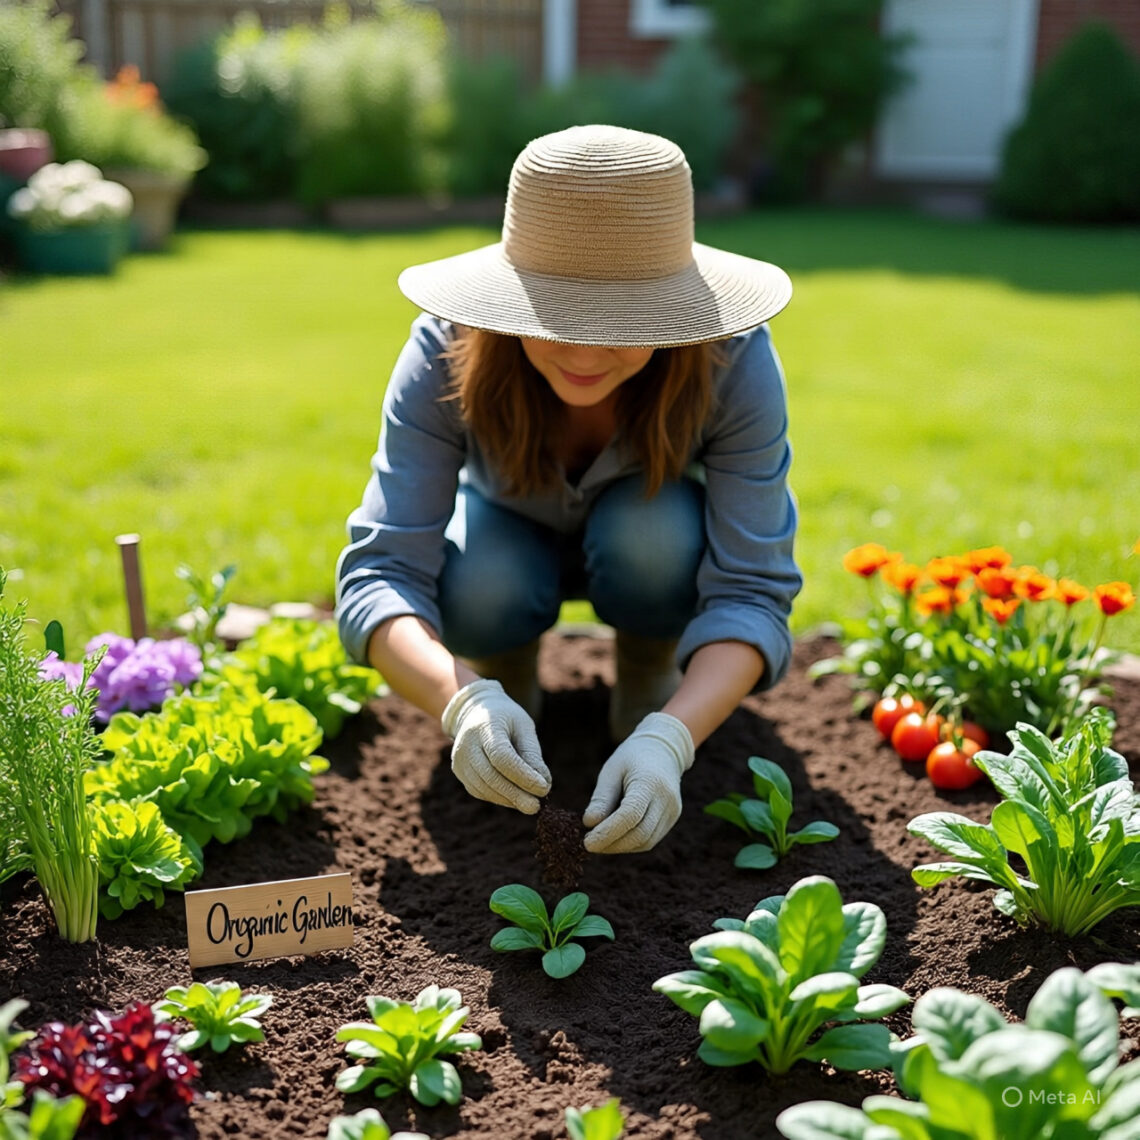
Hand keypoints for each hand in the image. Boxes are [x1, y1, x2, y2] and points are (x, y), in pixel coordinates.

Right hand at [441, 678, 550, 813]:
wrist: (475, 711)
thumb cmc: (506, 718)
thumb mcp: (524, 726)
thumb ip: (532, 753)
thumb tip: (544, 783)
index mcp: (485, 726)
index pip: (502, 757)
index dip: (523, 775)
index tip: (544, 788)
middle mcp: (467, 744)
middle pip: (491, 776)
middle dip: (516, 794)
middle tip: (536, 806)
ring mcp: (460, 759)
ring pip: (484, 788)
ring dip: (508, 799)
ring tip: (530, 804)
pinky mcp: (459, 771)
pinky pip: (479, 791)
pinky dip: (499, 798)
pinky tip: (514, 799)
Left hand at [582, 711, 694, 852]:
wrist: (663, 750)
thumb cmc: (632, 758)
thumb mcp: (611, 771)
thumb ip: (601, 798)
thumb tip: (589, 824)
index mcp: (649, 783)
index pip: (630, 816)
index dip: (608, 833)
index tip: (587, 843)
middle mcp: (666, 799)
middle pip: (640, 834)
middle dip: (612, 844)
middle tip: (589, 844)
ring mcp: (672, 811)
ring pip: (646, 842)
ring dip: (620, 847)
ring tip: (600, 841)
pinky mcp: (672, 818)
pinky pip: (651, 839)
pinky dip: (631, 843)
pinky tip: (616, 837)